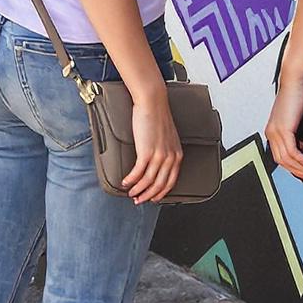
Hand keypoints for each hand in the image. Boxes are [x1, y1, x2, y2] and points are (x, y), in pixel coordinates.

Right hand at [121, 84, 185, 203]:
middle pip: (159, 185)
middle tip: (139, 199)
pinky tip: (126, 182)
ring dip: (138, 190)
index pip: (171, 182)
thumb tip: (157, 163)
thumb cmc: (158, 116)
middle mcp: (170, 158)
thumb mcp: (168, 137)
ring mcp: (159, 156)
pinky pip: (138, 173)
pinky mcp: (146, 152)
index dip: (160, 193)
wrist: (153, 102)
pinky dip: (131, 180)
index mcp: (177, 155)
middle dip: (148, 196)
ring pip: (148, 182)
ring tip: (131, 192)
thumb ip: (166, 151)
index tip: (152, 197)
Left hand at [262, 71, 302, 180]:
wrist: (294, 80)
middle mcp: (271, 132)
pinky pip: (293, 152)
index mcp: (272, 130)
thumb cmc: (295, 94)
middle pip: (282, 162)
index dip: (291, 167)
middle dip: (298, 172)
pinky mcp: (284, 129)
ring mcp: (276, 132)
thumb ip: (295, 133)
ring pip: (287, 160)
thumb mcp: (294, 118)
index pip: (279, 156)